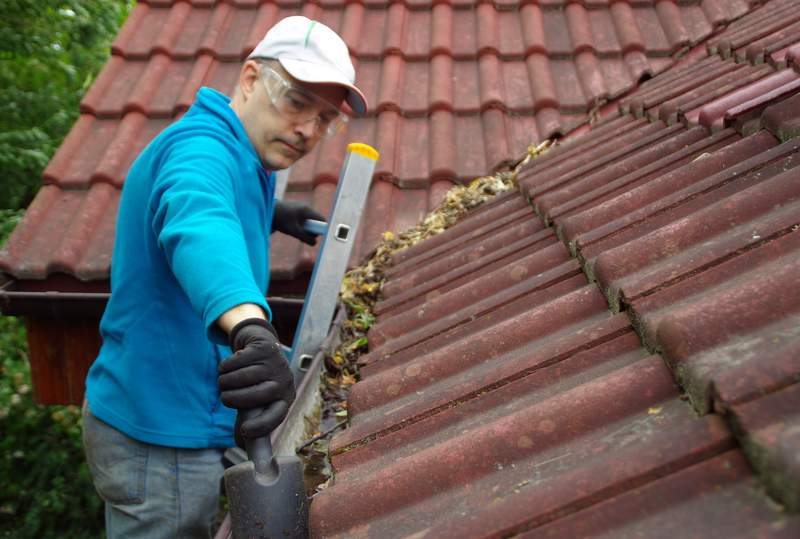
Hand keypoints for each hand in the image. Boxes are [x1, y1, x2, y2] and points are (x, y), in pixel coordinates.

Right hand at [218, 318, 294, 447]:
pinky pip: (234, 362)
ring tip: (223, 382)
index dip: (261, 426)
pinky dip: (224, 367)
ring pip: (240, 378)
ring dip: (224, 382)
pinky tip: (227, 367)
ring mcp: (275, 364)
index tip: (244, 430)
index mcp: (284, 399)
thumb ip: (248, 419)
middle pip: (253, 397)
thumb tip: (240, 445)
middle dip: (231, 399)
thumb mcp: (257, 400)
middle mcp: (284, 382)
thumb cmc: (258, 380)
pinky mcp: (263, 349)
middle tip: (224, 398)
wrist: (263, 346)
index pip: (276, 416)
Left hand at [273, 200, 324, 244]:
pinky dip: (302, 224)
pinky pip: (305, 218)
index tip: (312, 235)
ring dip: (305, 228)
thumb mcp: (293, 231)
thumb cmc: (280, 220)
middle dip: (311, 230)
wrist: (268, 210)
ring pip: (310, 220)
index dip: (320, 229)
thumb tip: (315, 243)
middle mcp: (307, 207)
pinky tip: (293, 226)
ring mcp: (303, 207)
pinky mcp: (299, 209)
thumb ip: (304, 237)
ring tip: (295, 230)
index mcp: (307, 210)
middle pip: (316, 221)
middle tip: (301, 235)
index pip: (322, 220)